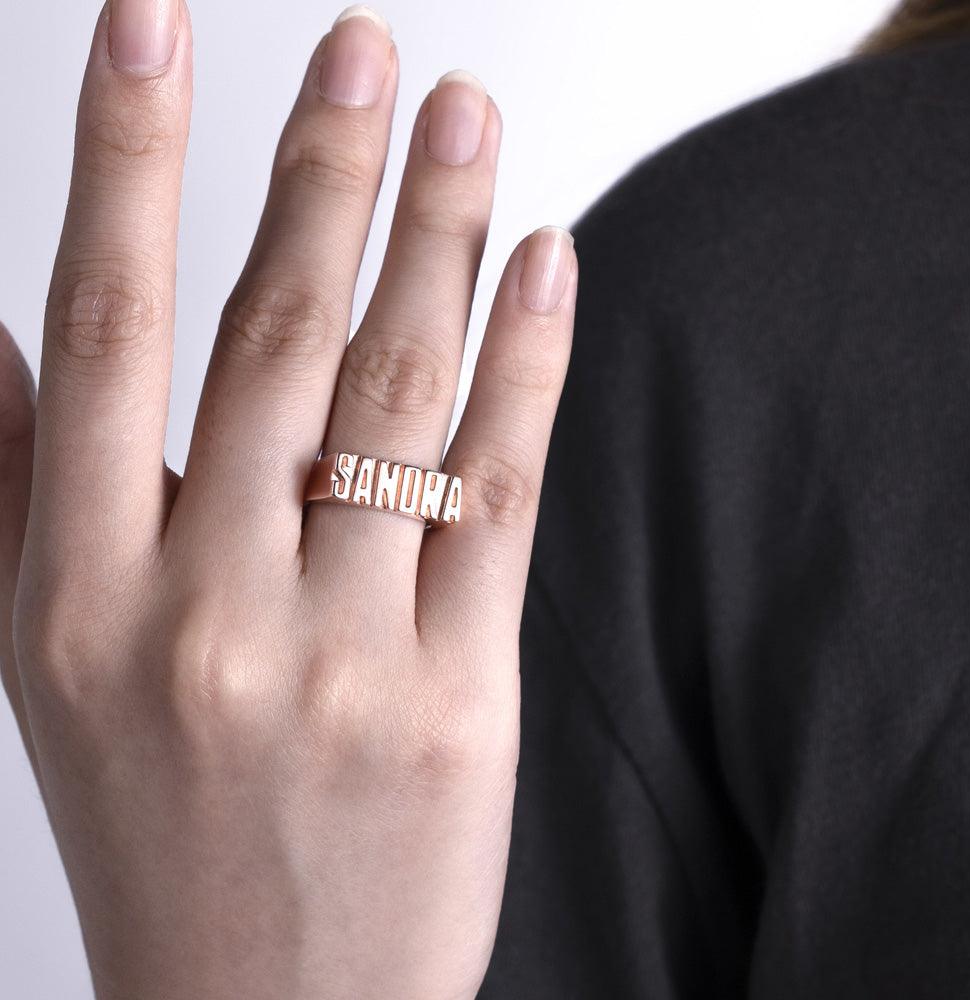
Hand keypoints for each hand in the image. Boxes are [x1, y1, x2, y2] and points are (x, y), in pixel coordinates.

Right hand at [0, 3, 575, 997]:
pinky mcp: (456, 698)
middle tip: (369, 52)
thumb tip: (4, 326)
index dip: (128, 158)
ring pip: (396, 399)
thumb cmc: (170, 829)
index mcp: (79, 596)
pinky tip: (544, 267)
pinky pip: (497, 494)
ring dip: (439, 238)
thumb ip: (29, 486)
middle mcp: (201, 617)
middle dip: (321, 174)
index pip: (102, 327)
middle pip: (271, 339)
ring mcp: (337, 658)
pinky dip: (527, 365)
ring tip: (468, 122)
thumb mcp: (50, 667)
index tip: (155, 26)